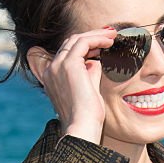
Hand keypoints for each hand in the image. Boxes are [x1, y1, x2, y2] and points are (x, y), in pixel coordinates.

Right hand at [38, 28, 117, 144]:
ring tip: (112, 36)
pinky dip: (97, 39)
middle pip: (70, 43)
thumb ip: (89, 74)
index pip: (67, 53)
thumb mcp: (88, 90)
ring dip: (96, 35)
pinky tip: (109, 42)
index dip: (85, 46)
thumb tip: (95, 61)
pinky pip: (84, 42)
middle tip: (109, 36)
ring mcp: (58, 66)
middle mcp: (51, 70)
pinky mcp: (69, 64)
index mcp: (52, 78)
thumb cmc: (87, 116)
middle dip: (91, 37)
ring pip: (76, 39)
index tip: (101, 46)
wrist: (82, 127)